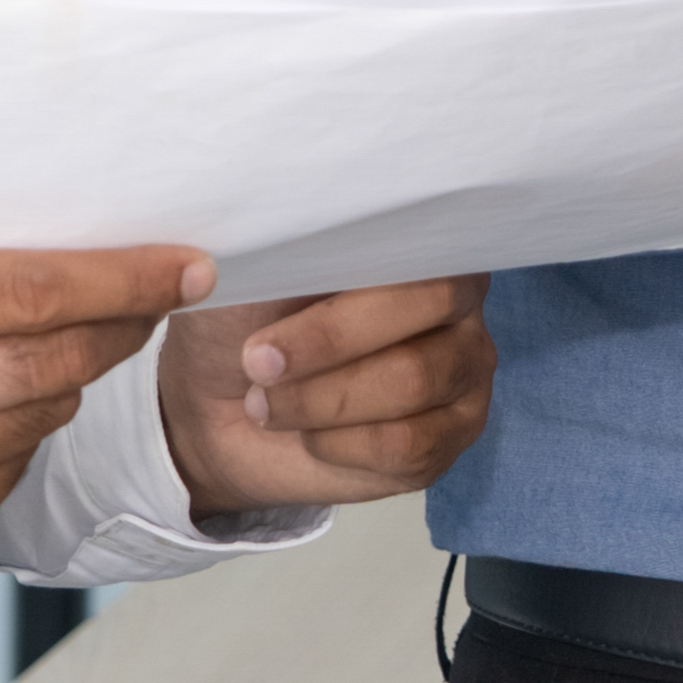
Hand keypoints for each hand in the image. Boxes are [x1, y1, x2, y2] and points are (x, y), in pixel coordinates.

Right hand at [0, 206, 205, 575]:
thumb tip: (48, 239)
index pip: (31, 290)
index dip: (123, 278)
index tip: (184, 264)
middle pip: (53, 360)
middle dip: (123, 325)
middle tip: (158, 296)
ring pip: (41, 418)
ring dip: (66, 376)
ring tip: (53, 344)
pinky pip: (9, 473)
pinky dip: (17, 434)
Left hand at [157, 275, 499, 517]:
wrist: (219, 407)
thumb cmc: (239, 323)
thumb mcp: (244, 270)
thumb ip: (266, 243)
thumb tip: (251, 242)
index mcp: (413, 238)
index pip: (415, 244)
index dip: (348, 286)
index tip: (273, 310)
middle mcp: (456, 300)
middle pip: (425, 310)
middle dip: (329, 344)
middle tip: (258, 365)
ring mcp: (462, 370)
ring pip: (412, 383)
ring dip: (321, 401)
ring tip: (268, 404)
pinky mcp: (449, 437)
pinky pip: (407, 445)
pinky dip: (338, 445)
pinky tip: (308, 434)